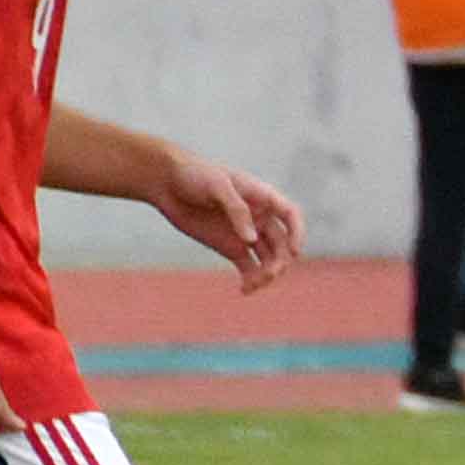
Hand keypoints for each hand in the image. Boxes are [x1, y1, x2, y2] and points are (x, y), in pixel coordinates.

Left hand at [155, 150, 302, 287]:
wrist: (167, 183)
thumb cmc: (195, 174)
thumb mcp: (217, 186)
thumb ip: (237, 210)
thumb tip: (251, 240)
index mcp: (262, 197)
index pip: (290, 215)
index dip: (297, 233)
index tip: (294, 251)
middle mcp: (259, 217)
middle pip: (281, 243)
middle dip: (279, 260)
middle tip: (268, 275)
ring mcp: (245, 234)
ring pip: (268, 258)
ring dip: (267, 273)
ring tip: (254, 285)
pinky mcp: (230, 248)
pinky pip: (249, 267)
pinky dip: (251, 280)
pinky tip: (245, 290)